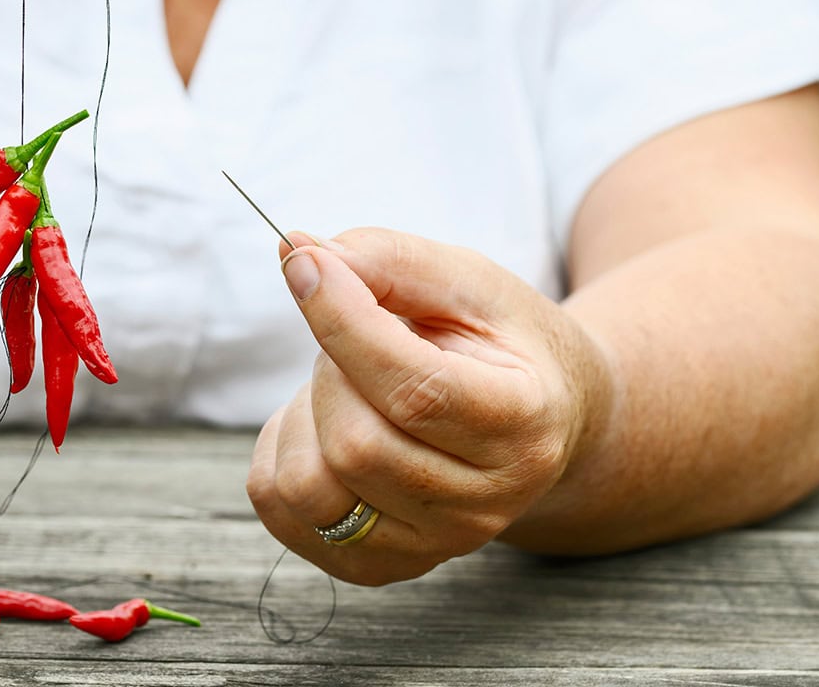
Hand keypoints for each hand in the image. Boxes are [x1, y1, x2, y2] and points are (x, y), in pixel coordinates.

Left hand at [247, 228, 613, 585]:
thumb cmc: (501, 345)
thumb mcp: (469, 283)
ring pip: (307, 484)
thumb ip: (390, 260)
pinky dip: (281, 449)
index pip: (413, 389)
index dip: (342, 320)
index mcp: (521, 425)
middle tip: (360, 339)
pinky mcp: (377, 565)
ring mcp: (430, 545)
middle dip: (331, 367)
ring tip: (348, 387)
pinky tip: (327, 425)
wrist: (540, 425)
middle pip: (354, 443)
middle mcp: (483, 505)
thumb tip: (300, 253)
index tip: (304, 264)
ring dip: (304, 413)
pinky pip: (278, 507)